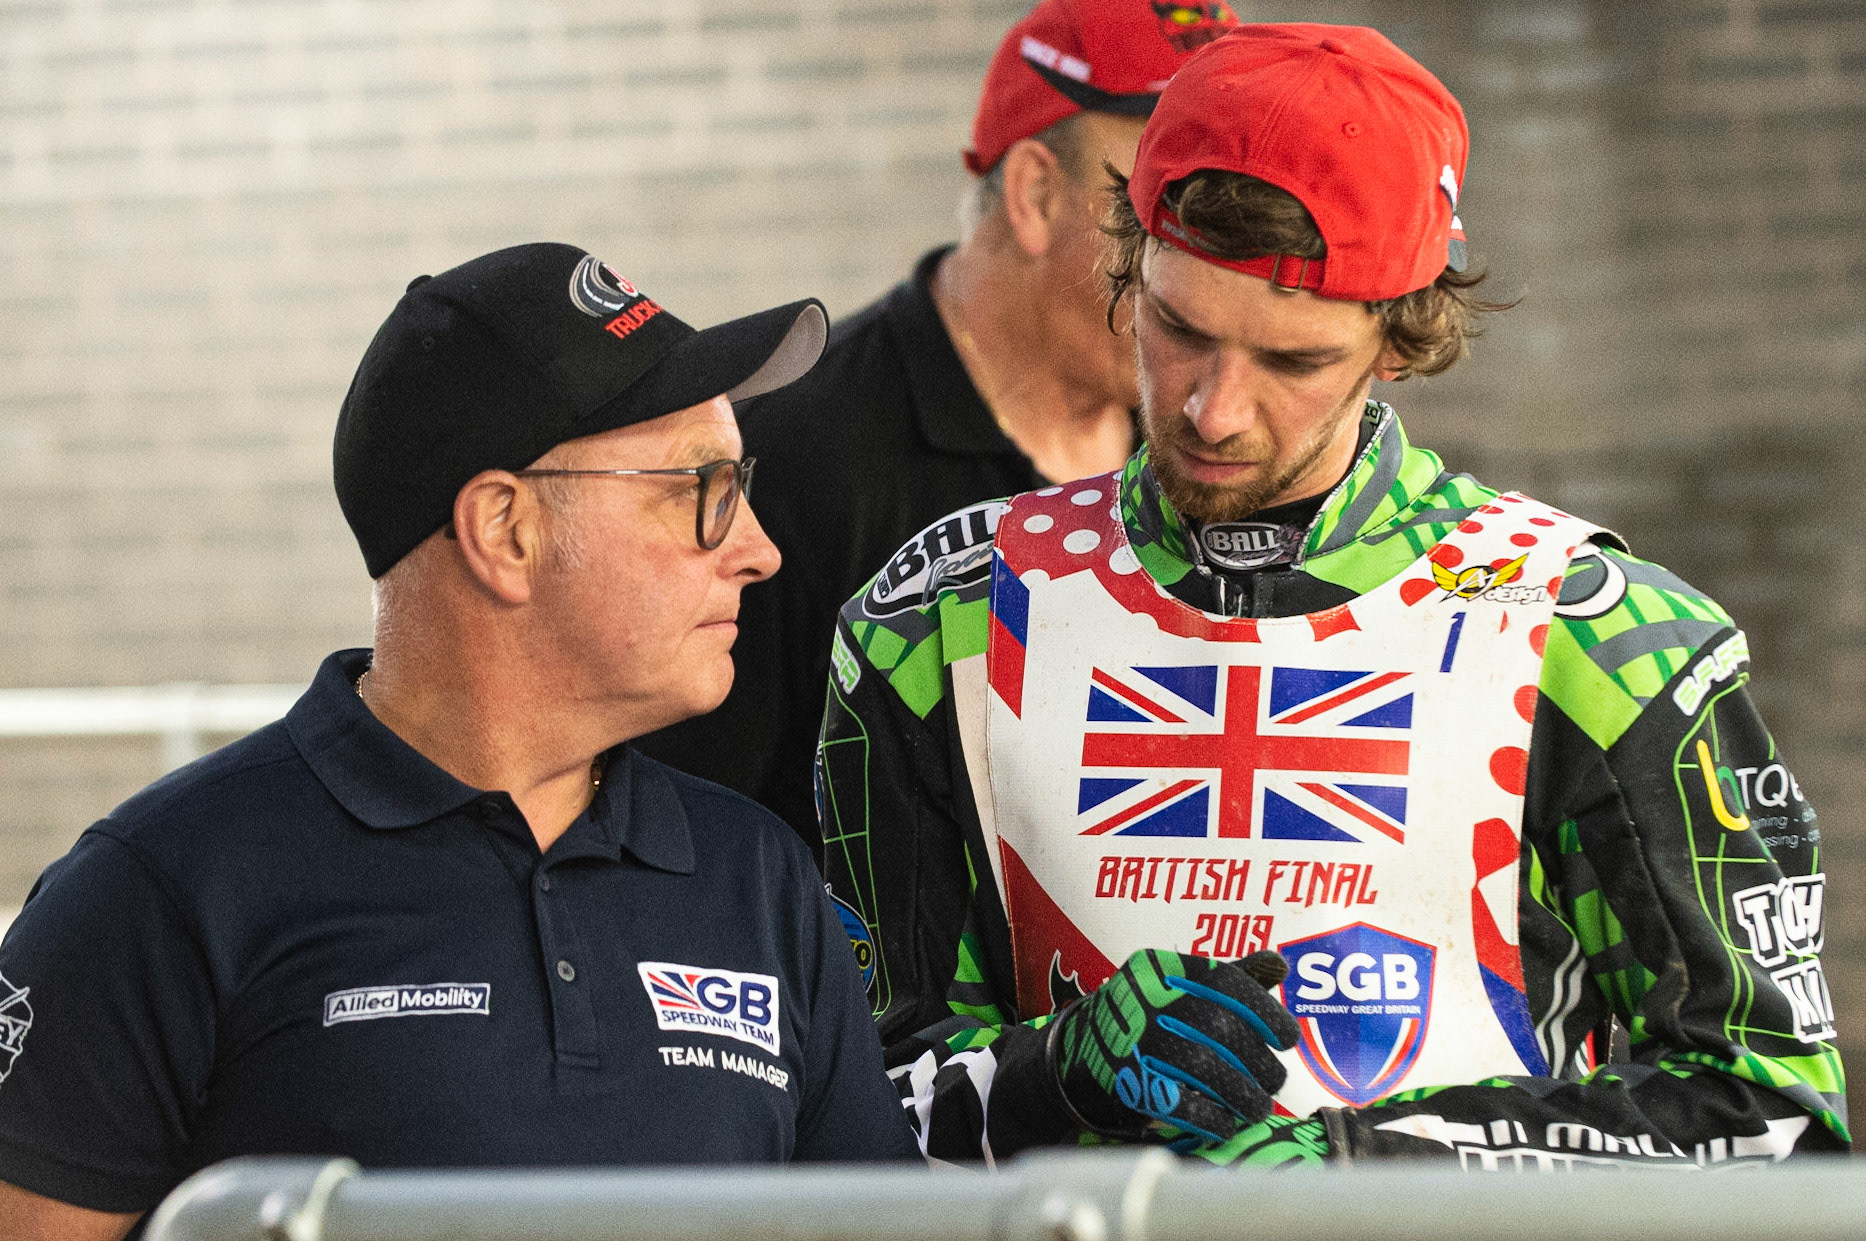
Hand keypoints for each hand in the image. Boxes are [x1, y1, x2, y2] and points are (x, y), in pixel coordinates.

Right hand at [1048, 949, 1297, 1143]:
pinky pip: (1181, 1104)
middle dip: (1259, 1062)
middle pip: (1221, 1029)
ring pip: (1205, 1068)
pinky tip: (1227, 1125)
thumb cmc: (1147, 1013)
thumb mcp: (1179, 981)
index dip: (1266, 1012)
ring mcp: (1135, 1040)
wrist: (1078, 1050)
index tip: (1288, 1039)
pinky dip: (1212, 1119)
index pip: (1227, 981)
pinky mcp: (1128, 1082)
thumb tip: (1280, 968)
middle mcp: (1148, 998)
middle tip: (1275, 1082)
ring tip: (1258, 1108)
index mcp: (1165, 967)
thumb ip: (1230, 975)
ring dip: (1243, 1095)